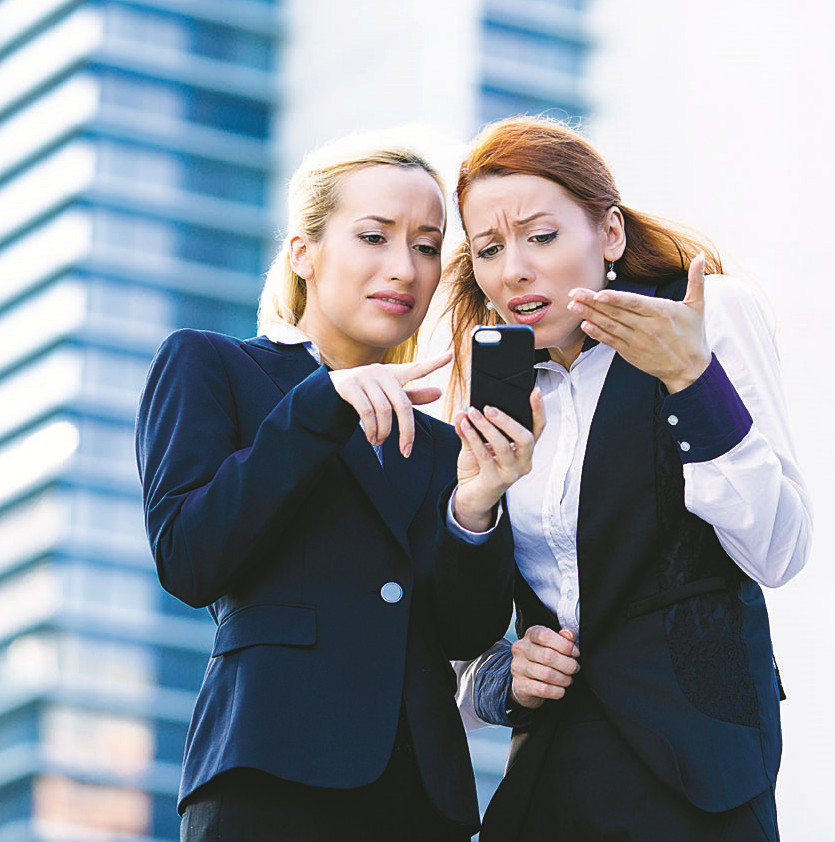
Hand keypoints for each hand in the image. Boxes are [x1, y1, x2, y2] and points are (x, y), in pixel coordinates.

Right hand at [329, 351, 451, 457]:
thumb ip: (413, 395)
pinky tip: (372, 437)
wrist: (328, 392)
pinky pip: (367, 412)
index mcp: (393, 373)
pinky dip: (372, 429)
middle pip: (402, 404)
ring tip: (380, 441)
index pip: (417, 368)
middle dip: (406, 431)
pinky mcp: (350, 385)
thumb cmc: (365, 394)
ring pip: (384, 411)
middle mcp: (381, 372)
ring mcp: (364, 377)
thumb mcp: (389, 394)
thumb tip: (439, 393)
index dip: (434, 362)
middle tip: (406, 450)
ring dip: (384, 432)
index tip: (451, 355)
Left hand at [452, 388, 545, 531]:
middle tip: (488, 408)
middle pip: (525, 438)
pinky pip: (485, 456)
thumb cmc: (478, 468)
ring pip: (505, 446)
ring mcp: (512, 473)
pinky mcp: (496, 481)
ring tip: (473, 413)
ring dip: (487, 427)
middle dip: (507, 420)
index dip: (538, 410)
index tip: (535, 391)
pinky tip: (464, 427)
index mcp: (524, 450)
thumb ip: (470, 428)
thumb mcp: (475, 444)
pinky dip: (474, 438)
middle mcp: (523, 462)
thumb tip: (464, 411)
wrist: (470, 496)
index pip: (538, 428)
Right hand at [510, 626, 579, 709]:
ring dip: (564, 679)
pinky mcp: (520, 685)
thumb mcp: (553, 643)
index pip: (545, 635)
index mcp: (530, 634)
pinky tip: (560, 689)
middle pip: (548, 656)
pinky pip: (543, 689)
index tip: (574, 653)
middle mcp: (521, 649)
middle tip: (574, 668)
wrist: (526, 681)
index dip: (564, 645)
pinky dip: (557, 691)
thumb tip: (569, 634)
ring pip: (547, 674)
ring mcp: (518, 667)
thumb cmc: (543, 659)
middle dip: (568, 664)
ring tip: (568, 679)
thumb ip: (564, 637)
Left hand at [567, 253, 710, 392]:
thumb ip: (696, 279)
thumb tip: (701, 256)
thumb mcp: (698, 305)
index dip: (615, 299)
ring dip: (590, 315)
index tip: (598, 294)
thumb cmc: (693, 335)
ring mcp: (637, 341)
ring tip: (574, 305)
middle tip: (574, 292)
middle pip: (616, 312)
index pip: (634, 303)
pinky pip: (611, 341)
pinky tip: (585, 325)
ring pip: (610, 326)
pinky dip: (597, 334)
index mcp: (661, 312)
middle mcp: (647, 327)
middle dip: (592, 302)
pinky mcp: (630, 352)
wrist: (690, 369)